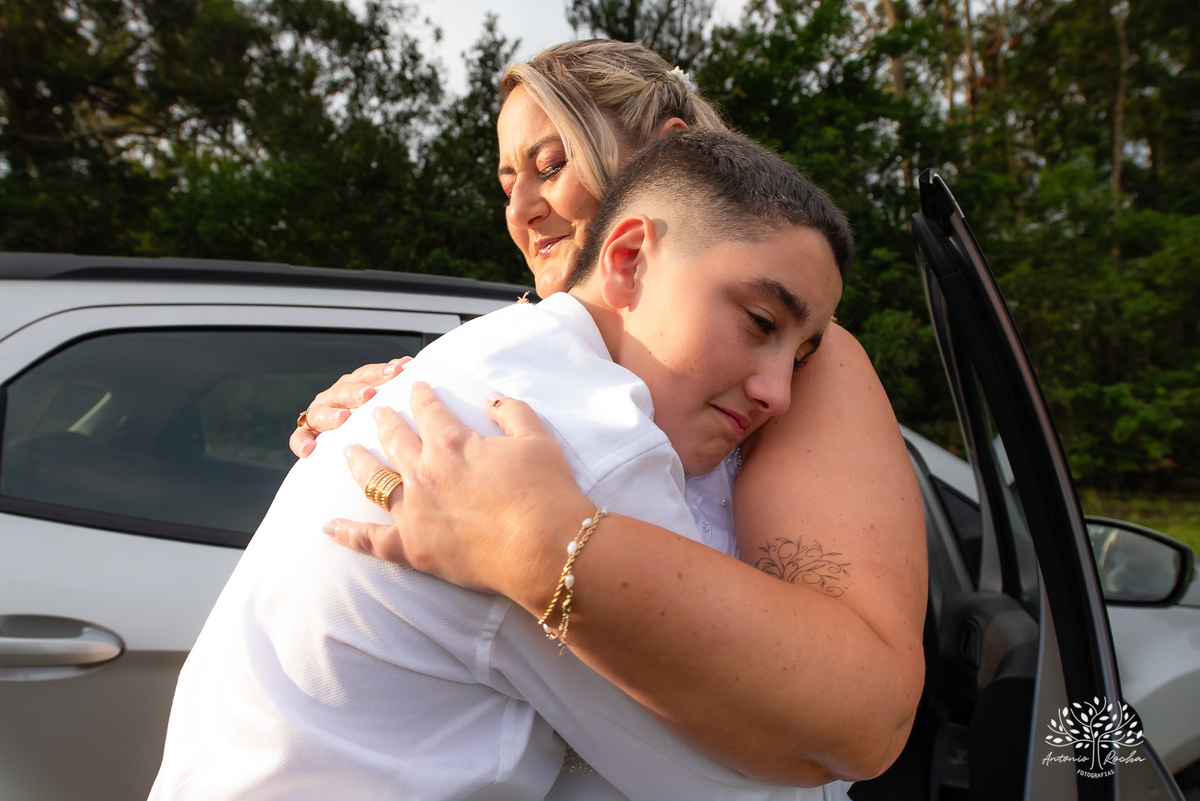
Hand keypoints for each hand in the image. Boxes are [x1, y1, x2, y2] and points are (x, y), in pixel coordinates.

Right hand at [290, 358, 410, 457]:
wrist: (349, 444)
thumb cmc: (371, 419)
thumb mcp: (383, 402)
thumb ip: (394, 387)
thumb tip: (412, 366)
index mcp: (355, 384)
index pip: (367, 374)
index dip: (381, 372)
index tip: (398, 371)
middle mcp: (335, 396)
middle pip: (343, 390)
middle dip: (356, 391)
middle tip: (369, 394)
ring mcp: (319, 413)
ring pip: (320, 411)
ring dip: (330, 414)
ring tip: (342, 418)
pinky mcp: (306, 434)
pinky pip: (300, 437)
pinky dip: (301, 442)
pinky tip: (308, 450)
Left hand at [325, 382, 589, 601]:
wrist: (543, 547)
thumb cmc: (545, 492)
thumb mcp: (536, 439)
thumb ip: (512, 411)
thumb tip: (492, 397)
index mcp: (451, 442)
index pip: (428, 410)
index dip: (421, 395)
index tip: (416, 387)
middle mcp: (424, 472)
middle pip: (395, 439)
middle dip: (385, 421)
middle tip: (377, 412)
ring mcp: (414, 512)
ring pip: (374, 481)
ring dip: (358, 463)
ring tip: (347, 452)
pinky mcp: (413, 548)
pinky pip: (371, 540)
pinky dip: (347, 534)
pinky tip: (328, 527)